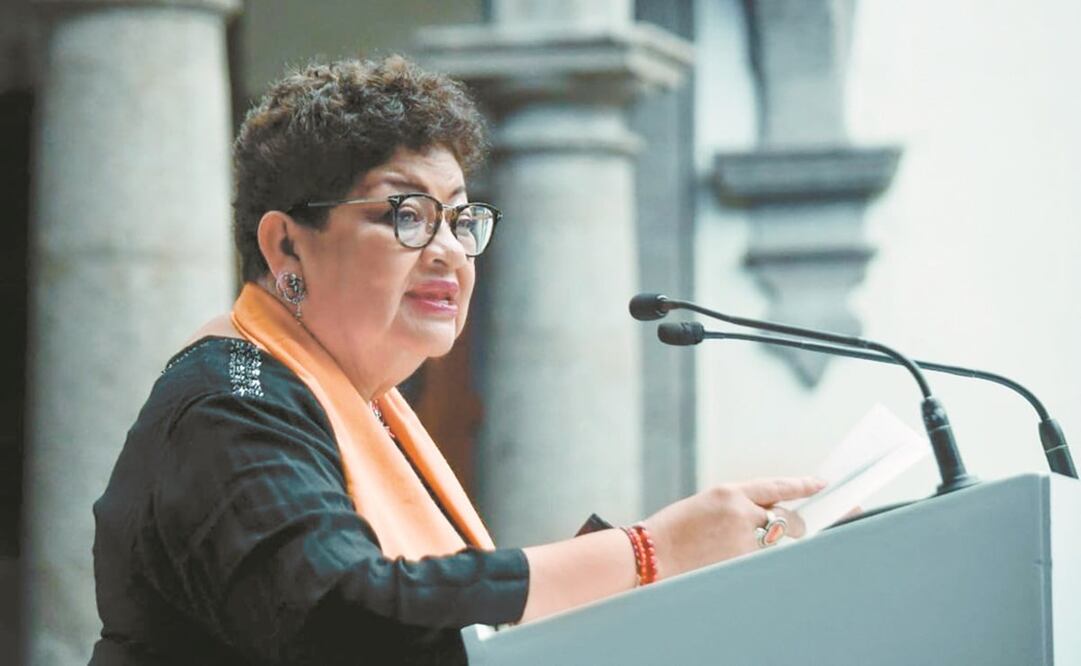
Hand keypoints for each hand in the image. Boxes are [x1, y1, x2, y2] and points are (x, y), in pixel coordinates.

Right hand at [641, 476, 825, 579]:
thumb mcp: (706, 505)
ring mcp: (742, 540)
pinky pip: (756, 559)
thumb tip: (765, 514)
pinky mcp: (740, 562)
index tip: (821, 484)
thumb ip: (737, 506)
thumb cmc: (675, 529)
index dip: (802, 485)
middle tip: (798, 529)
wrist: (652, 553)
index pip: (776, 487)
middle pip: (785, 518)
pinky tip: (721, 558)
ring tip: (727, 546)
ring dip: (761, 545)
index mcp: (729, 492)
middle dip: (793, 525)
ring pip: (770, 542)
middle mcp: (740, 513)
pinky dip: (746, 559)